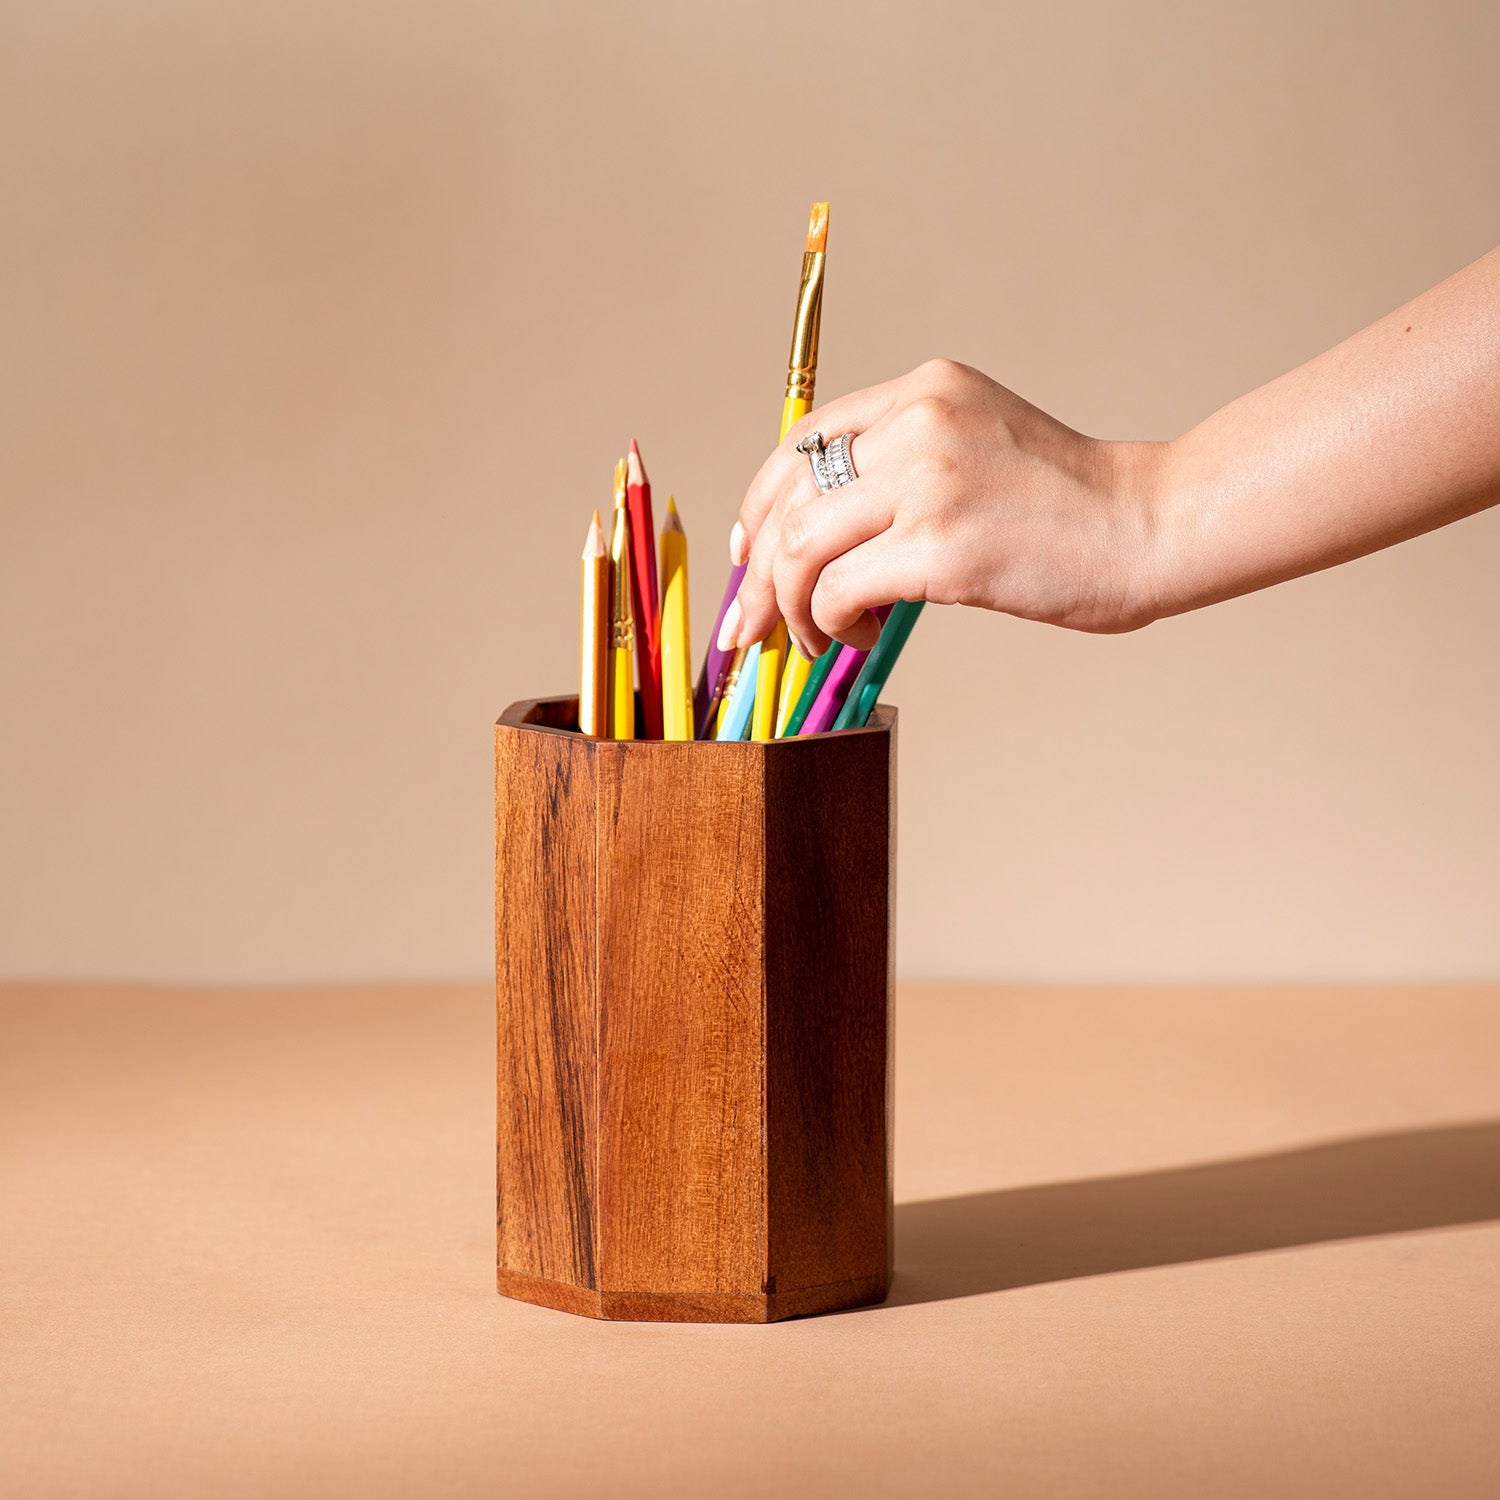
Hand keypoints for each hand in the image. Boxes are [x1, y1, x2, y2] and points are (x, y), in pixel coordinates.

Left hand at [721, 359, 1168, 657]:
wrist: (1148, 524)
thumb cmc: (1068, 505)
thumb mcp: (979, 446)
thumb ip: (907, 465)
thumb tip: (821, 538)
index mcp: (925, 391)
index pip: (805, 440)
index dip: (759, 502)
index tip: (747, 552)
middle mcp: (918, 423)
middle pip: (789, 497)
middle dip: (756, 572)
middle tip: (751, 625)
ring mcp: (929, 481)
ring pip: (800, 546)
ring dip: (790, 605)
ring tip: (815, 637)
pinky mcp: (941, 546)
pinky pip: (838, 590)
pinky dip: (829, 623)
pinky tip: (857, 635)